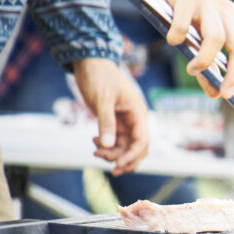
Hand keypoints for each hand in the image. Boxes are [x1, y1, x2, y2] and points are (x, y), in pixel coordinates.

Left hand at [71, 58, 148, 175]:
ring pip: (126, 147)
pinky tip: (93, 141)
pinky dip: (106, 146)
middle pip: (138, 148)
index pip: (142, 140)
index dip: (133, 156)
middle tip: (111, 170)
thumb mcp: (102, 100)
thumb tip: (107, 145)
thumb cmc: (99, 77)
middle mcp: (135, 119)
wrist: (90, 63)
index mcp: (138, 113)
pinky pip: (115, 141)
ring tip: (95, 151)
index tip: (118, 166)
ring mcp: (125, 122)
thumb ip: (106, 122)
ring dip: (113, 154)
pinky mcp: (115, 122)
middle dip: (126, 160)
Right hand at [143, 0, 233, 97]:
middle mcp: (222, 7)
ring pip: (216, 36)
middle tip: (225, 93)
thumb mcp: (194, 38)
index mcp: (231, 17)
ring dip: (205, 60)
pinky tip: (171, 41)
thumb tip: (214, 93)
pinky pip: (185, 23)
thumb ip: (206, 64)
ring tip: (192, 69)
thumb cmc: (175, 10)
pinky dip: (179, 37)